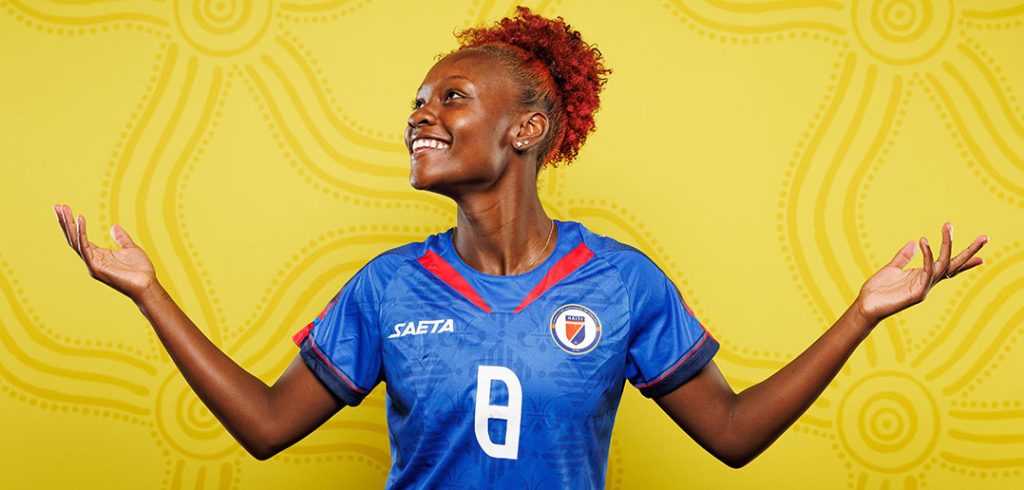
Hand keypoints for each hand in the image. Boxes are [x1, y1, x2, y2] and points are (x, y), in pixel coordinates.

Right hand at [53, 204, 157, 300]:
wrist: (147, 284)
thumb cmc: (140, 270)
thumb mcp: (130, 248)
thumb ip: (121, 238)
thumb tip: (114, 226)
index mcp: (98, 254)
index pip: (80, 237)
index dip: (72, 224)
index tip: (65, 209)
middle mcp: (92, 259)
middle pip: (73, 238)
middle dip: (64, 222)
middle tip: (57, 206)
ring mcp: (92, 264)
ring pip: (75, 241)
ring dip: (68, 224)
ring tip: (64, 209)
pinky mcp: (96, 267)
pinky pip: (85, 247)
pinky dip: (81, 233)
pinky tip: (79, 219)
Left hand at [855, 222, 987, 323]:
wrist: (866, 305)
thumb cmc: (878, 290)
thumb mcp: (892, 268)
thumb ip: (903, 256)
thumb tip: (913, 242)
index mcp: (924, 276)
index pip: (950, 267)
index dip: (966, 261)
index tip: (983, 257)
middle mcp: (928, 282)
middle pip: (954, 265)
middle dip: (970, 252)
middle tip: (985, 237)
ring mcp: (924, 288)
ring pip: (943, 264)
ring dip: (946, 244)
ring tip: (948, 226)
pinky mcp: (917, 293)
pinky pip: (927, 271)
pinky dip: (927, 256)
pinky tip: (924, 241)